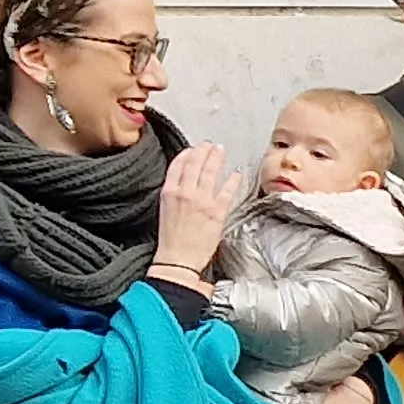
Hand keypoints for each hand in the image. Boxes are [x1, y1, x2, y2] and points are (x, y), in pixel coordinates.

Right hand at [153, 146, 240, 276]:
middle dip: (203, 151)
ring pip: (210, 172)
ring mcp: (202, 201)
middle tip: (210, 145)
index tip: (192, 150)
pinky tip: (237, 173)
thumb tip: (185, 183)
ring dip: (216, 158)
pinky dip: (233, 179)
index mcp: (169, 192)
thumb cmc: (171, 238)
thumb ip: (175, 194)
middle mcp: (185, 193)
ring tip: (221, 150)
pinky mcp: (217, 211)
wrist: (178, 259)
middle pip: (195, 164)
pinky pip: (227, 190)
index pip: (178, 166)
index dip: (187, 155)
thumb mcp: (165, 210)